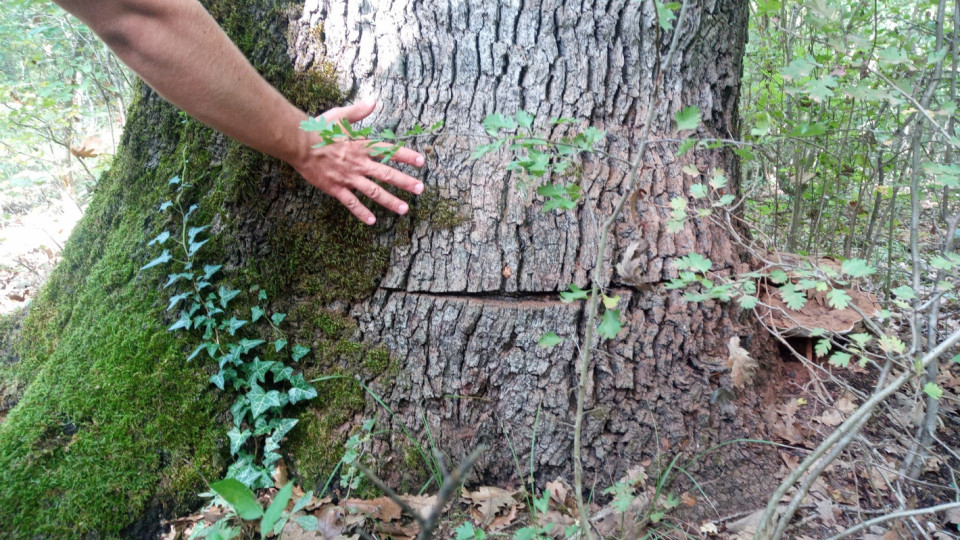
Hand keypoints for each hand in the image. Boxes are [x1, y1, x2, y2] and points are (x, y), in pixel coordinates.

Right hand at [292, 98, 424, 224]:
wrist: (297, 143)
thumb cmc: (318, 128)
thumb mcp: (340, 116)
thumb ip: (359, 111)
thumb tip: (374, 101)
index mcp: (361, 146)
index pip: (389, 151)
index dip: (406, 156)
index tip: (421, 162)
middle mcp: (359, 163)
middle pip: (386, 174)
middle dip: (405, 182)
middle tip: (420, 189)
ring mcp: (348, 177)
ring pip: (373, 192)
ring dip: (390, 201)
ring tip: (404, 209)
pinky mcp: (336, 188)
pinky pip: (351, 203)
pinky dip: (362, 212)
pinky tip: (372, 221)